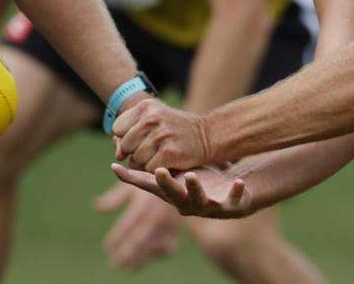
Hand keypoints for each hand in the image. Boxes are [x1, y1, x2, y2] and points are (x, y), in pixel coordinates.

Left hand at [93, 181, 181, 269]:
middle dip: (125, 254)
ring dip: (137, 260)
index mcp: (144, 205)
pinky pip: (165, 249)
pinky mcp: (176, 231)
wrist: (182, 182)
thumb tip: (96, 207)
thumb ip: (115, 198)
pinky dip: (154, 255)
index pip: (127, 226)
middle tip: (114, 264)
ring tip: (126, 267)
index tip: (107, 248)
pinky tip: (143, 260)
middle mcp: (156, 217)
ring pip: (151, 248)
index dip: (116, 239)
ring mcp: (168, 226)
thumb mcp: (134, 186)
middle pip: (138, 241)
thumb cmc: (153, 181)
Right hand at [110, 163, 255, 218]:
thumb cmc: (199, 181)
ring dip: (194, 188)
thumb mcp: (175, 172)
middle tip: (158, 171)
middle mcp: (188, 203)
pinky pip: (233, 199)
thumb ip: (150, 167)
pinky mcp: (231, 205)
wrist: (233, 193)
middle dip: (166, 184)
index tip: (116, 166)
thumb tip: (117, 147)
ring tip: (191, 175)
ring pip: (200, 199)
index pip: (150, 186)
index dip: (133, 179)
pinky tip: (238, 181)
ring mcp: (210, 206)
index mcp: (173, 194)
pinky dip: (235, 191)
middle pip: (173, 196)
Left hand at [112, 99, 211, 170]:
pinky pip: (149, 169)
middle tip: (154, 147)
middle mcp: (151, 119)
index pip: (118, 129)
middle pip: (125, 146)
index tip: (142, 137)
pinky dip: (157, 170)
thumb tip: (118, 155)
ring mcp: (160, 136)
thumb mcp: (154, 120)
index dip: (127, 138)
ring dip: (147, 162)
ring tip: (163, 153)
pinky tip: (169, 161)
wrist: (208, 135)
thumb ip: (131, 132)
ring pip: (136, 159)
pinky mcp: (169, 153)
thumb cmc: (175, 130)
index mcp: (145, 106)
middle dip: (135, 151)